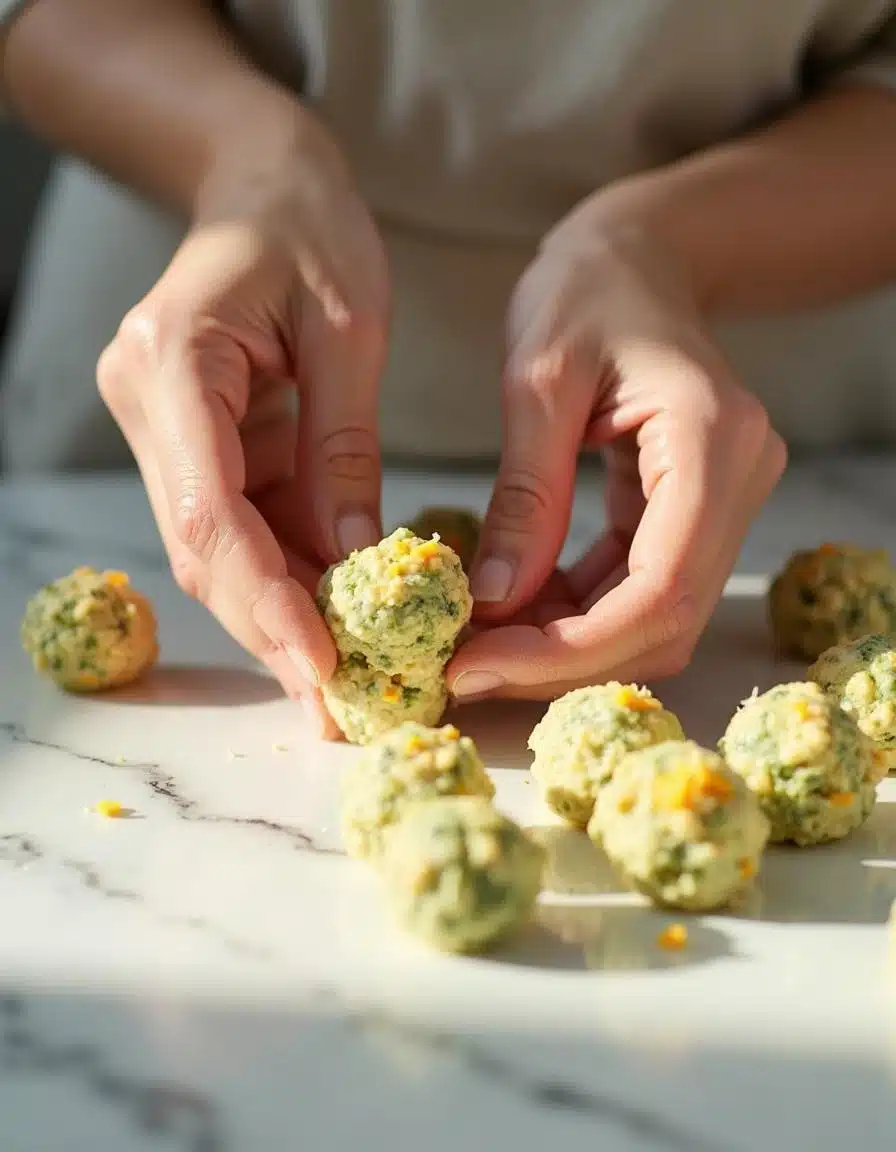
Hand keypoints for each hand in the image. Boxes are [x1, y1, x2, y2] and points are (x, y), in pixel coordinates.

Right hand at [97, 112, 389, 732]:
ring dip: (279, 613)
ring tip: (346, 680)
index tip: (320, 665)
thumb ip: (345, 447)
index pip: (208, 510)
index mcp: (172, 359)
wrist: (259, 181)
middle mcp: (146, 404)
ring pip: (215, 548)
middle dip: (270, 629)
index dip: (262, 599)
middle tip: (335, 705)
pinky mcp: (191, 441)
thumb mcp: (351, 327)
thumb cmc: (308, 225)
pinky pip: (237, 522)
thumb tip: (356, 562)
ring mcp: (162, 428)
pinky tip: (335, 615)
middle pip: (202, 548)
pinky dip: (286, 571)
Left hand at [449, 220, 786, 700]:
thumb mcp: (536, 380)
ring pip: (655, 617)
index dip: (571, 648)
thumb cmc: (585, 290)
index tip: (477, 664)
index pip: (661, 589)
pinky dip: (575, 610)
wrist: (635, 258)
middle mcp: (738, 480)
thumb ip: (523, 494)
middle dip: (561, 660)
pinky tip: (512, 611)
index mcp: (712, 441)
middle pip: (665, 620)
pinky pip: (638, 585)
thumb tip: (492, 601)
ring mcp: (723, 500)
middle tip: (465, 670)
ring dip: (566, 644)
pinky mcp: (692, 509)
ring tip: (477, 644)